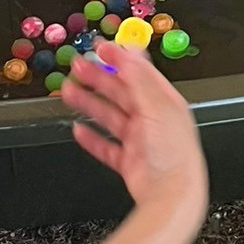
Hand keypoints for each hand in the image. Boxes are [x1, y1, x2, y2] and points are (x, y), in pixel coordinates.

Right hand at [61, 42, 207, 234]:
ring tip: (69, 91)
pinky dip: (92, 138)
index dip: (119, 58)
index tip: (100, 47)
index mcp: (163, 101)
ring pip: (110, 116)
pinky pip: (107, 146)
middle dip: (99, 77)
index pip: (139, 72)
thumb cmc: (173, 154)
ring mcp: (140, 140)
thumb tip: (128, 53)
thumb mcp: (157, 107)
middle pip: (121, 92)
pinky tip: (79, 130)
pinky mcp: (129, 162)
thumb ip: (140, 79)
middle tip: (77, 66)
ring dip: (90, 103)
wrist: (172, 197)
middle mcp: (152, 118)